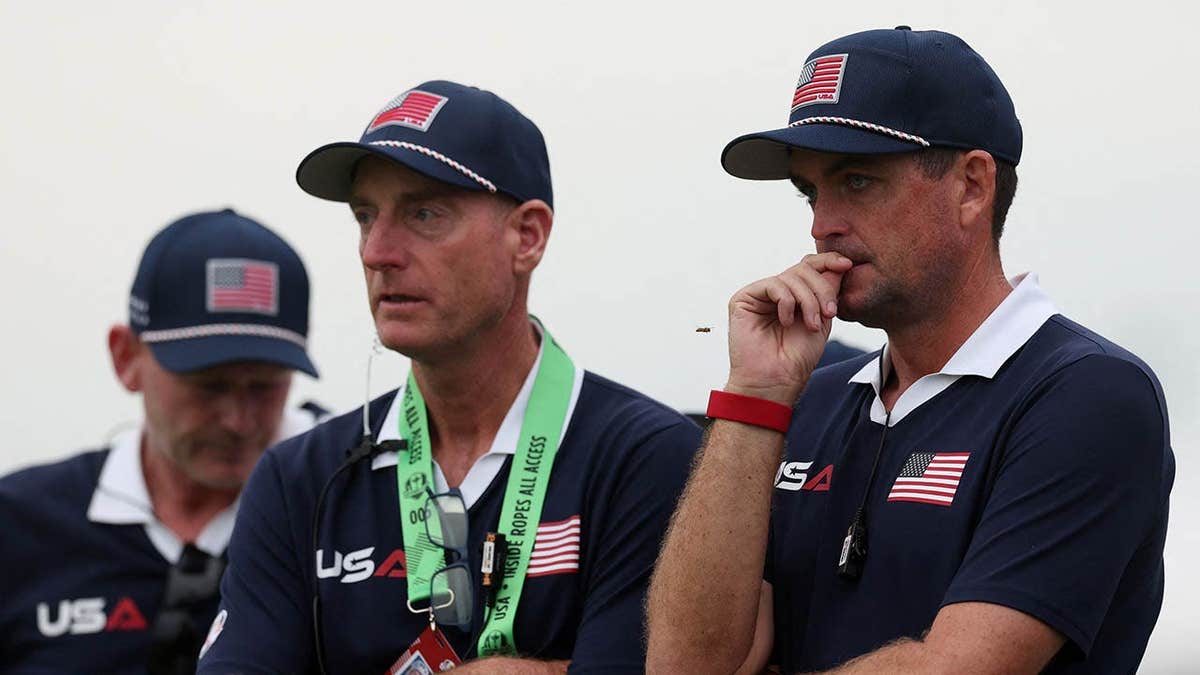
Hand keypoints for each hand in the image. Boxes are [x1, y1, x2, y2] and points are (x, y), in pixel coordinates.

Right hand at [726, 253, 852, 403]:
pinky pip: (773, 285)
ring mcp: (759, 295)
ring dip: (808, 301)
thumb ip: (828, 291)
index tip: (847, 265)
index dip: (828, 261)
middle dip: (822, 289)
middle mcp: (776, 292)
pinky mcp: (743, 299)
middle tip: (829, 313)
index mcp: (794, 295)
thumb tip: (840, 264)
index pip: (810, 268)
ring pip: (791, 276)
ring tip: (810, 326)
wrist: (776, 381)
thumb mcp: (822, 320)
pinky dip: (787, 302)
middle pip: (803, 269)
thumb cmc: (797, 358)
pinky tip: (786, 322)